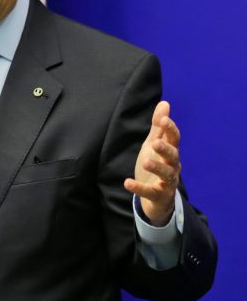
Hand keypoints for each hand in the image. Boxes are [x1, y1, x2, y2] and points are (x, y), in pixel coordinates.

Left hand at [124, 101, 180, 225]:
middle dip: (165, 149)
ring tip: (145, 161)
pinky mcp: (158, 195)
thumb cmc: (157, 164)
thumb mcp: (154, 144)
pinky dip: (139, 188)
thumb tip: (165, 103)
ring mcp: (168, 182)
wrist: (158, 197)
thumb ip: (159, 127)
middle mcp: (173, 166)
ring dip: (156, 167)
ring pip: (166, 174)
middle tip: (155, 143)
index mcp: (171, 152)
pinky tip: (127, 183)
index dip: (170, 129)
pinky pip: (150, 192)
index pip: (174, 139)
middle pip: (173, 156)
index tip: (163, 119)